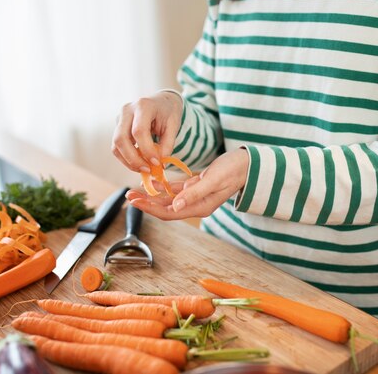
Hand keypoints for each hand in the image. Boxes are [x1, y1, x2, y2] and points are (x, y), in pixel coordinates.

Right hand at [112, 90, 182, 172]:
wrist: (161, 102)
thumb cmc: (168, 112)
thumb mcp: (173, 126)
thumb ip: (167, 144)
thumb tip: (159, 164)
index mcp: (143, 105)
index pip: (139, 131)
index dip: (147, 150)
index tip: (157, 163)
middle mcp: (127, 110)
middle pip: (121, 138)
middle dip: (133, 159)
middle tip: (148, 170)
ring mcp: (119, 119)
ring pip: (116, 145)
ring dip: (128, 161)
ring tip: (144, 169)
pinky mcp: (117, 128)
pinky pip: (117, 147)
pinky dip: (126, 158)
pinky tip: (139, 163)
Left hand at [126, 148, 248, 219]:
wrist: (248, 165)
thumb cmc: (234, 170)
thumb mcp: (214, 179)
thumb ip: (194, 193)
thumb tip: (175, 206)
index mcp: (200, 206)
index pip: (169, 212)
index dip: (150, 208)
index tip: (135, 202)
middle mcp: (195, 205)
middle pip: (165, 208)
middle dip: (146, 203)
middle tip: (128, 196)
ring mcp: (195, 197)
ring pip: (168, 200)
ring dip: (151, 196)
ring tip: (134, 191)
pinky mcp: (195, 187)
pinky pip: (175, 191)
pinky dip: (162, 188)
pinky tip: (152, 183)